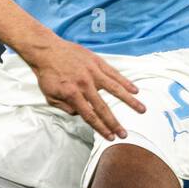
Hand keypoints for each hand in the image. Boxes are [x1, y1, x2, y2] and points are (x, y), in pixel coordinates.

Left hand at [23, 37, 143, 139]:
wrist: (46, 50)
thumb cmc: (47, 74)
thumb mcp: (49, 95)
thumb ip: (64, 108)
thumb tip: (80, 115)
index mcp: (72, 94)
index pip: (89, 115)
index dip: (101, 128)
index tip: (110, 137)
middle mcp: (84, 84)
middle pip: (103, 107)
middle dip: (114, 123)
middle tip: (125, 134)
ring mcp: (92, 72)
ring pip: (115, 89)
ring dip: (129, 101)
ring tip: (142, 110)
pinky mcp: (97, 62)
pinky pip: (114, 73)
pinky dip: (125, 82)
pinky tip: (135, 90)